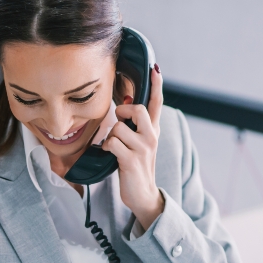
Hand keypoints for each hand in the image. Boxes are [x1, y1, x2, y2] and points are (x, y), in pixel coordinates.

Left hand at [103, 65, 164, 229]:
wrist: (143, 194)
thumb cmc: (136, 165)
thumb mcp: (138, 142)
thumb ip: (134, 124)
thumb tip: (124, 102)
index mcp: (153, 129)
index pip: (157, 102)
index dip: (156, 85)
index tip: (155, 68)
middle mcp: (152, 136)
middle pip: (136, 109)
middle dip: (122, 113)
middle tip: (119, 123)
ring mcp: (143, 148)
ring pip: (118, 127)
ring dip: (110, 137)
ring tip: (114, 147)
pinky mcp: (131, 160)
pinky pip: (111, 143)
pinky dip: (106, 147)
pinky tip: (110, 154)